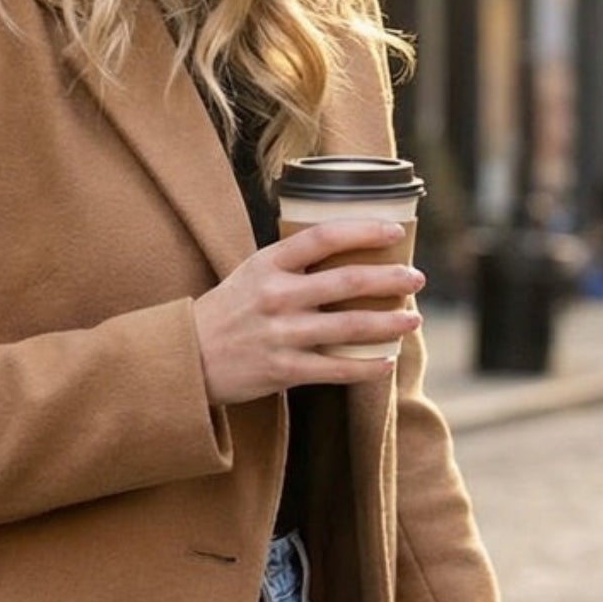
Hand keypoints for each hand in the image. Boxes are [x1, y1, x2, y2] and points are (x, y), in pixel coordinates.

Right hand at [191, 219, 423, 406]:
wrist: (186, 357)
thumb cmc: (225, 312)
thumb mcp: (250, 274)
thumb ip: (290, 265)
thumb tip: (345, 253)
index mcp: (267, 264)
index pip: (323, 237)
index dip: (364, 230)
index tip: (394, 231)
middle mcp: (276, 296)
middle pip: (347, 282)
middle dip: (390, 279)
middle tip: (416, 278)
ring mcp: (280, 334)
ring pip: (350, 327)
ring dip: (389, 323)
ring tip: (413, 320)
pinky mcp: (283, 370)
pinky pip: (336, 369)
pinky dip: (366, 367)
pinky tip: (386, 362)